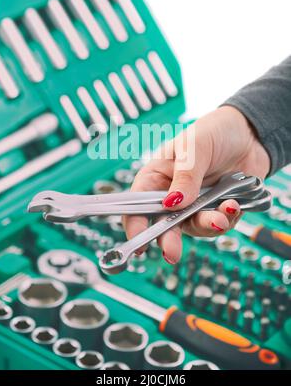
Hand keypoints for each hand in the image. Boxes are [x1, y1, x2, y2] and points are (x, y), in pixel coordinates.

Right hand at [123, 106, 269, 263]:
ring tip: (221, 217)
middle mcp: (172, 195)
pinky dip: (227, 218)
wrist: (250, 135)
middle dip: (169, 240)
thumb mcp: (194, 147)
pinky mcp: (217, 209)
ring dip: (207, 225)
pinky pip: (219, 223)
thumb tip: (173, 204)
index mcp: (156, 176)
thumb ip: (185, 176)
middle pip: (164, 224)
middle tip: (172, 253)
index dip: (135, 225)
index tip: (139, 243)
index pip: (138, 205)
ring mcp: (195, 205)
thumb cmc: (213, 132)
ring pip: (194, 227)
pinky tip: (233, 204)